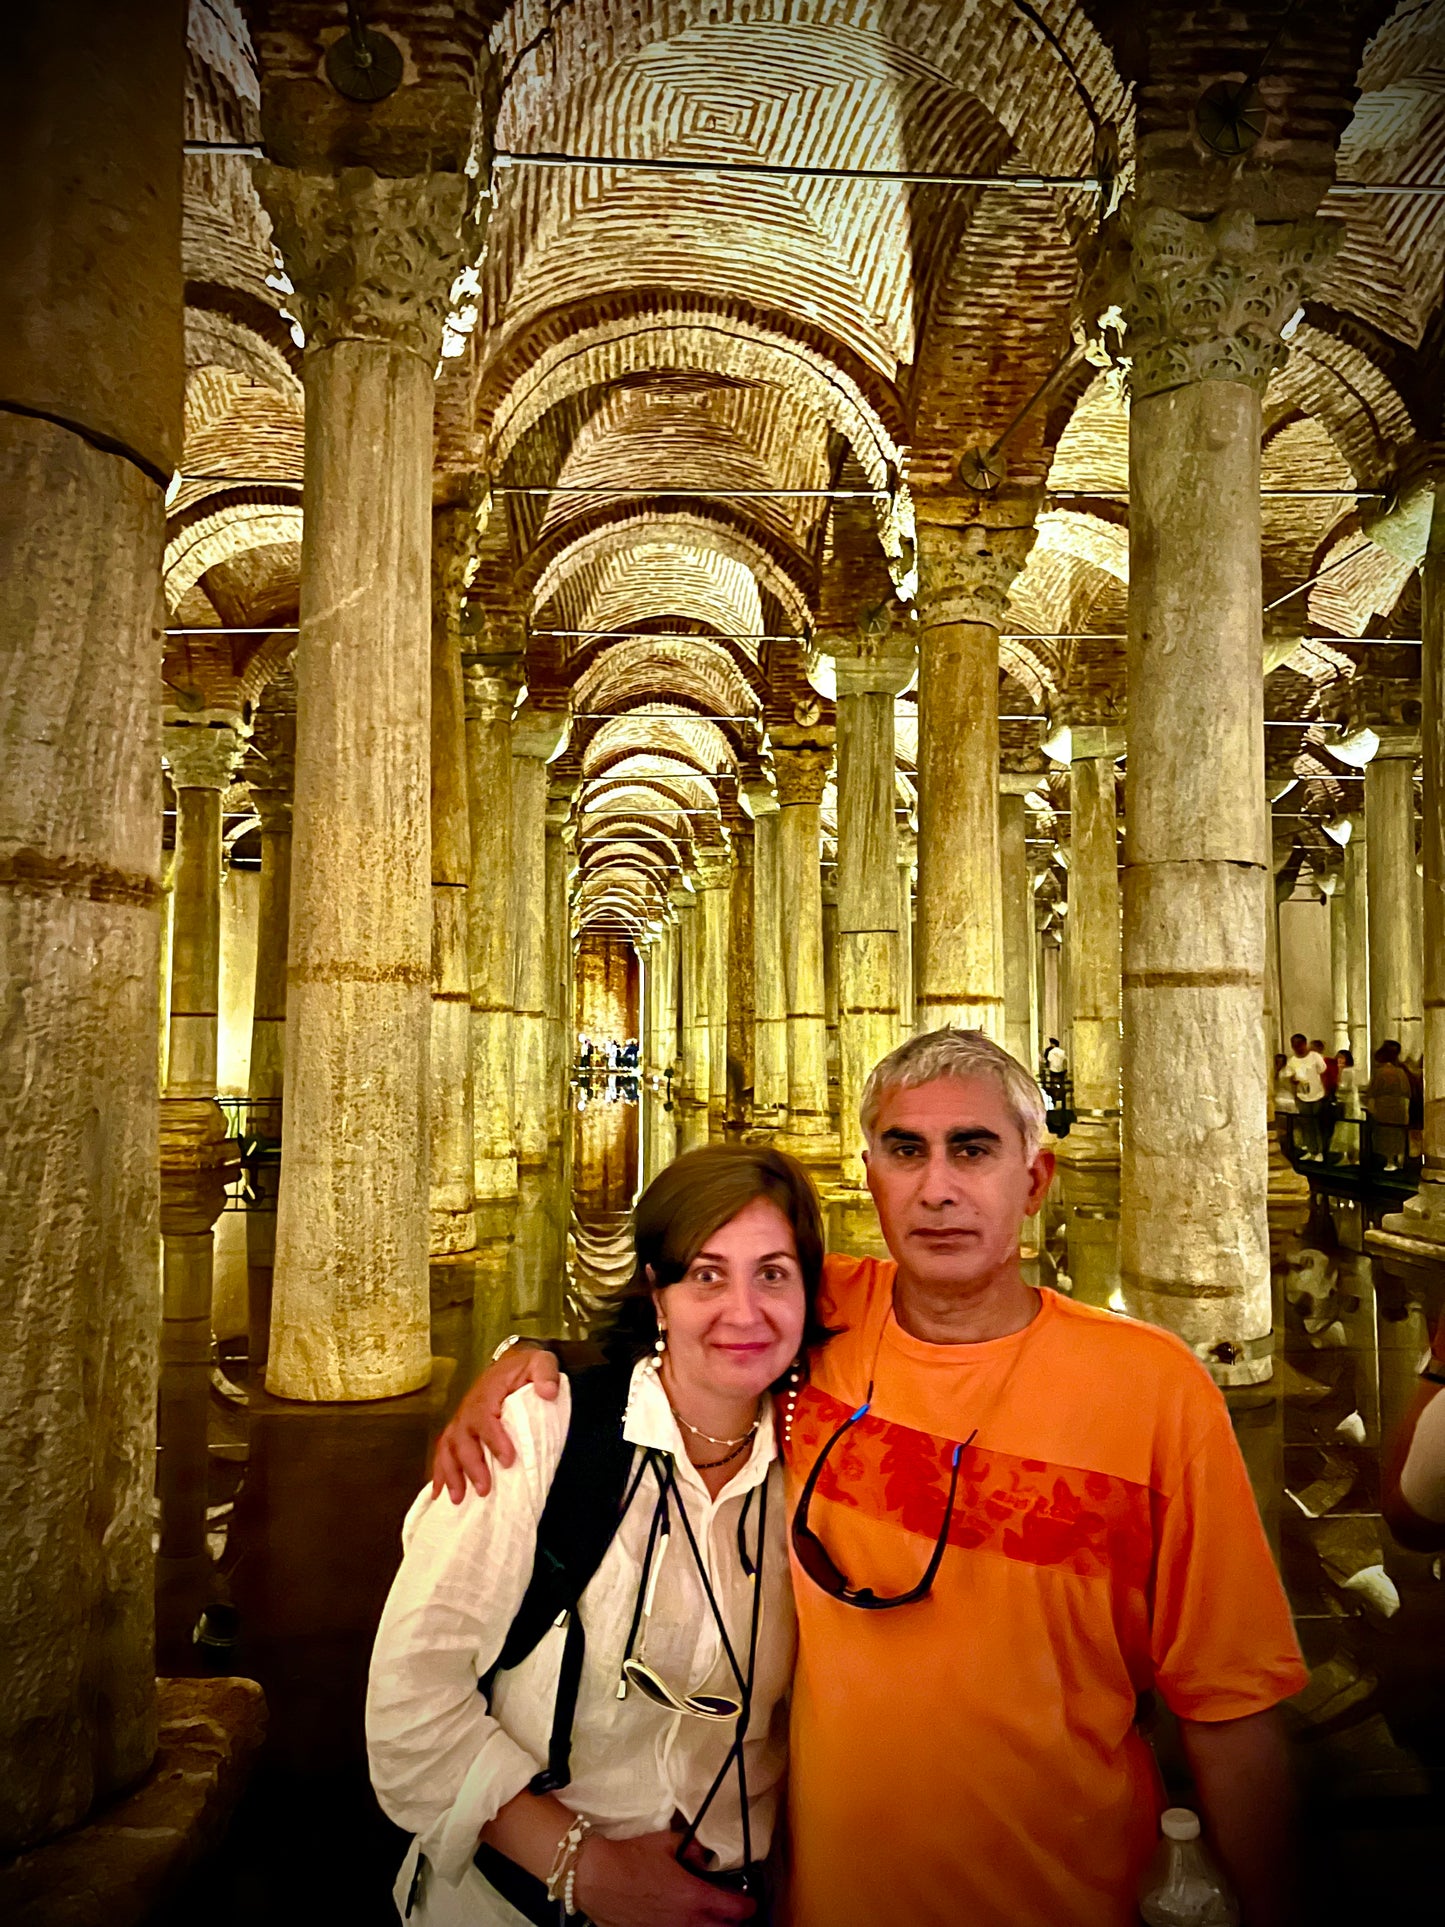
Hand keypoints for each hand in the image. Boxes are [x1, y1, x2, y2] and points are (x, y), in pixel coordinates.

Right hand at [430, 1345, 561, 1500]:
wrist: (510, 1364)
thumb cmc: (524, 1369)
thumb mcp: (540, 1363)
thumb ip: (545, 1374)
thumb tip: (548, 1392)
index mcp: (487, 1395)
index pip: (485, 1418)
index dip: (494, 1440)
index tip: (508, 1460)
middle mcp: (468, 1409)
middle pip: (463, 1440)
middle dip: (472, 1466)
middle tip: (485, 1489)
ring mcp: (461, 1421)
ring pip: (448, 1449)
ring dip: (451, 1474)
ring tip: (458, 1499)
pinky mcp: (459, 1431)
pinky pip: (443, 1452)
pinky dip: (439, 1473)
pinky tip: (439, 1494)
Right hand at [573, 1832, 753, 1926]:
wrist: (597, 1878)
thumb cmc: (631, 1858)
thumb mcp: (666, 1842)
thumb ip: (692, 1848)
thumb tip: (704, 1855)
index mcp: (694, 1897)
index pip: (735, 1910)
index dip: (747, 1905)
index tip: (749, 1901)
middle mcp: (686, 1922)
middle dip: (733, 1922)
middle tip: (733, 1911)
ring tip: (709, 1916)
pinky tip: (682, 1919)